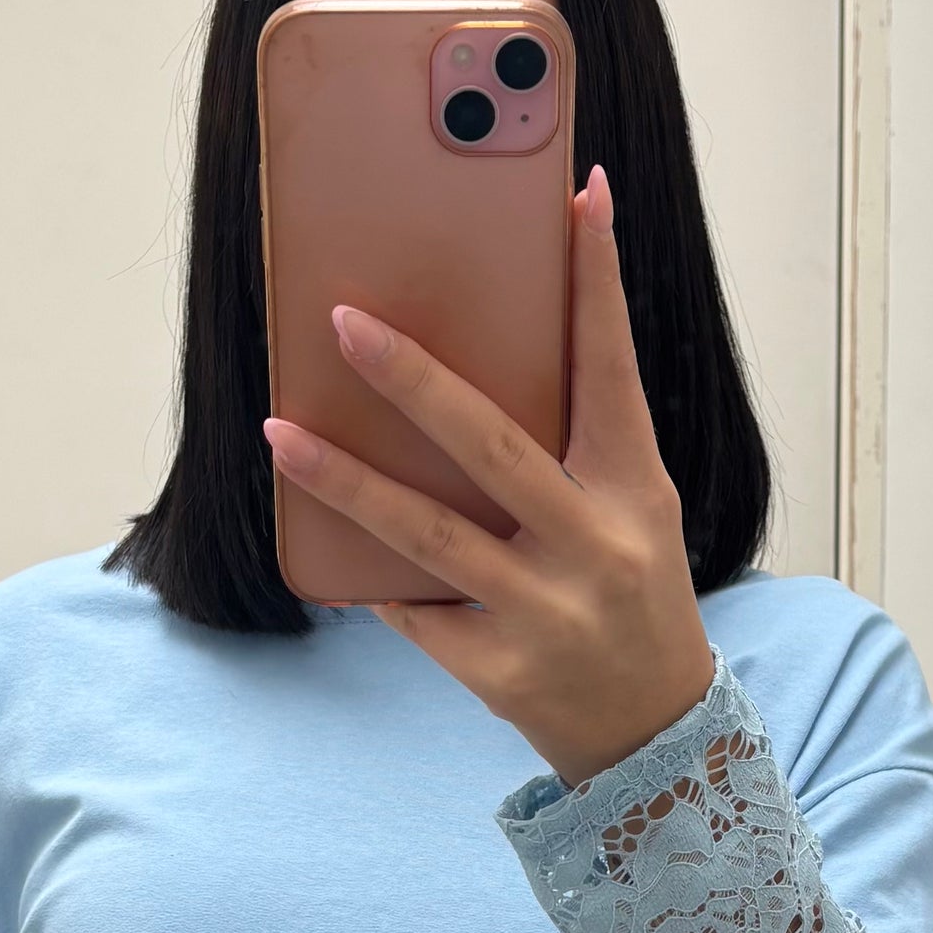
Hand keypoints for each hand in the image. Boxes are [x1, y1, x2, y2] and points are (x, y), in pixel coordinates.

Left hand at [261, 164, 715, 788]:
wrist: (654, 736)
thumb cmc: (628, 597)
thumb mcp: (633, 513)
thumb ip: (572, 446)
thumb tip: (476, 354)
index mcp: (638, 490)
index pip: (614, 368)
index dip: (598, 282)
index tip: (577, 197)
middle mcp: (597, 546)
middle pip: (492, 445)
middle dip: (412, 379)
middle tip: (342, 321)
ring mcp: (545, 612)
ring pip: (426, 532)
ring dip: (343, 478)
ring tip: (277, 430)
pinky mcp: (497, 670)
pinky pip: (411, 606)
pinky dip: (368, 573)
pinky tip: (323, 544)